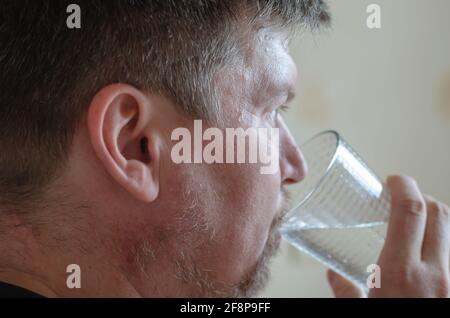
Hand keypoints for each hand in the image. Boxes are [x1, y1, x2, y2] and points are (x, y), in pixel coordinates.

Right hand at [328, 175, 449, 297]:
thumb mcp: (360, 310)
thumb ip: (346, 291)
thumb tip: (334, 276)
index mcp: (400, 274)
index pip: (409, 212)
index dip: (403, 186)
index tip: (394, 181)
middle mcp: (433, 274)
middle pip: (438, 213)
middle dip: (421, 197)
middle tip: (403, 198)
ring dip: (435, 220)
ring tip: (417, 224)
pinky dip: (442, 242)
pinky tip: (426, 253)